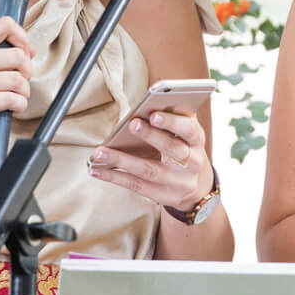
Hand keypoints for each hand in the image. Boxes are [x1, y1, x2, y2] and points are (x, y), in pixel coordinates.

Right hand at [0, 17, 35, 158]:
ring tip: (19, 96)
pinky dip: (19, 104)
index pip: (4, 26)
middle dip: (27, 70)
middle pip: (17, 55)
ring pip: (15, 79)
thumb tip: (29, 51)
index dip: (23, 38)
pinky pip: (9, 99)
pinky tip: (15, 107)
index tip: (26, 52)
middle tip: (22, 81)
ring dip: (25, 90)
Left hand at [89, 110, 214, 213]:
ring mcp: (176, 182)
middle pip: (172, 149)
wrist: (196, 188)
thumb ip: (175, 119)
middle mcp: (191, 163)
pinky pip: (135, 185)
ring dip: (122, 160)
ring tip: (100, 152)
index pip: (189, 130)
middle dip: (151, 136)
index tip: (154, 114)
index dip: (173, 123)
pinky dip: (114, 177)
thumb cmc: (185, 151)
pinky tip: (96, 169)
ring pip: (148, 169)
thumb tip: (155, 99)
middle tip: (132, 123)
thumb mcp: (187, 136)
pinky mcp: (160, 195)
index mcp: (197, 142)